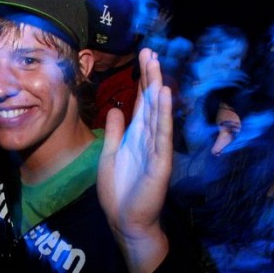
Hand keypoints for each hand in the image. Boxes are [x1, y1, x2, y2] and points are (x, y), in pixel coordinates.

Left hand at [98, 48, 172, 272]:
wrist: (126, 221)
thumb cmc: (119, 192)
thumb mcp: (110, 155)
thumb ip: (115, 132)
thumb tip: (115, 108)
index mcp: (137, 136)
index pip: (141, 103)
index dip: (142, 80)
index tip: (143, 57)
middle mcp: (150, 138)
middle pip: (150, 102)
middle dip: (150, 77)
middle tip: (150, 51)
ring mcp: (157, 149)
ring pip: (158, 113)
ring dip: (157, 89)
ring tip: (156, 65)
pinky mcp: (160, 163)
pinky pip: (162, 135)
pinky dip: (163, 114)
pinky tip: (163, 96)